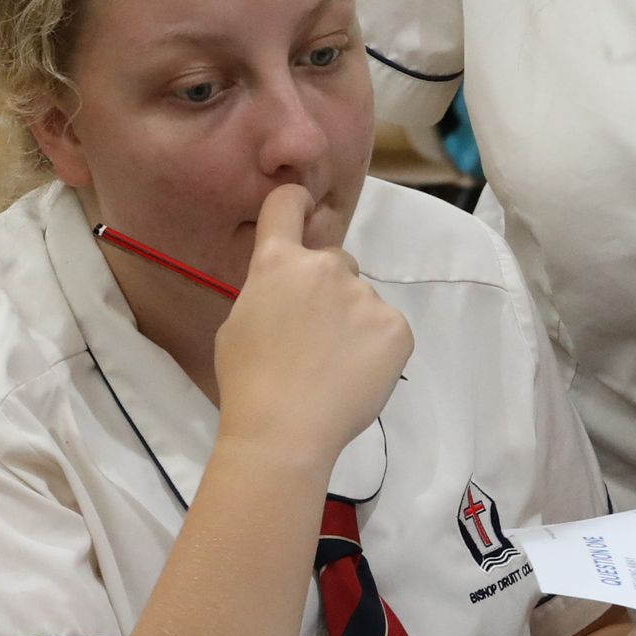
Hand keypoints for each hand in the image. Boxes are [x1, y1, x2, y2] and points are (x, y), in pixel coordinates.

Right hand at [214, 184, 411, 472]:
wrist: (283, 432)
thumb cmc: (247, 383)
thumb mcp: (238, 323)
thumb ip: (267, 292)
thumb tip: (286, 291)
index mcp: (277, 262)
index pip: (288, 203)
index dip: (296, 204)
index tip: (303, 213)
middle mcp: (324, 266)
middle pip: (336, 262)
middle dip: (328, 291)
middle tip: (314, 339)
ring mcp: (365, 296)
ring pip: (363, 300)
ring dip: (353, 323)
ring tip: (333, 368)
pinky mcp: (397, 328)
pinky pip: (388, 329)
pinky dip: (377, 349)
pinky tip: (356, 377)